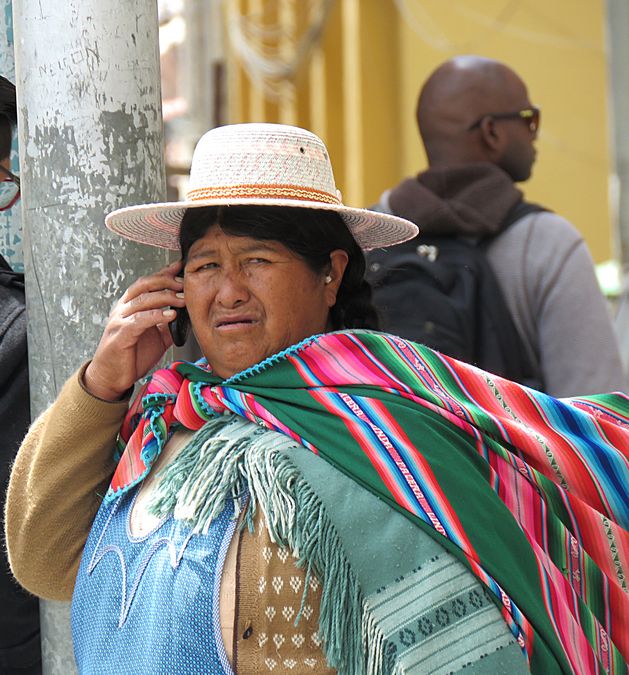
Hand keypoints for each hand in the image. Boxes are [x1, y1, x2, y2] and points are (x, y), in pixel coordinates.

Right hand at [83, 261, 185, 400]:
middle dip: (166, 281)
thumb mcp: (157, 337)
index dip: (164, 273)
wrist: (112, 377)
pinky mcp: (120, 334)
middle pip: (144, 285)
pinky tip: (170, 315)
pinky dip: (155, 316)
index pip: (148, 283)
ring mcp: (120, 320)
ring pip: (142, 300)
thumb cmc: (132, 355)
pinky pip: (139, 320)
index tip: (181, 266)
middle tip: (184, 284)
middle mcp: (123, 308)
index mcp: (131, 306)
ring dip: (165, 297)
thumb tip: (188, 315)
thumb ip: (168, 324)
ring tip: (183, 299)